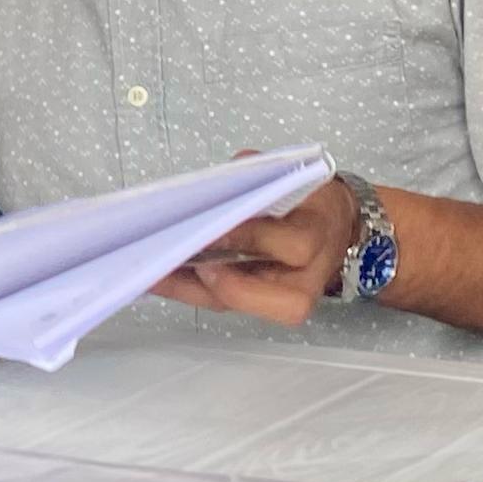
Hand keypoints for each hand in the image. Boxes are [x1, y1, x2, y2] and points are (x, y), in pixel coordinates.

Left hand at [153, 174, 355, 324]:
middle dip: (220, 282)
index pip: (292, 245)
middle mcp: (306, 278)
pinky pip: (220, 303)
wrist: (331, 223)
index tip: (213, 226)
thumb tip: (214, 186)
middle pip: (269, 298)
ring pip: (236, 306)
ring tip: (151, 269)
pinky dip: (186, 289)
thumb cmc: (308, 196)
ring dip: (189, 289)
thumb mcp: (290, 175)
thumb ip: (255, 176)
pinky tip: (156, 274)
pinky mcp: (256, 304)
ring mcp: (281, 297)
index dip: (250, 237)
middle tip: (176, 259)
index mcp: (319, 234)